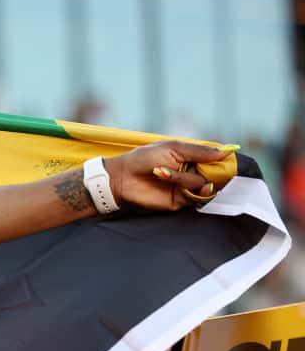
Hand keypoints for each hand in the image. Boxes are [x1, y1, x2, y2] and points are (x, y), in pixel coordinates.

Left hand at [104, 141, 233, 210]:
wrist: (122, 178)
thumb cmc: (144, 158)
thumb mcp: (174, 148)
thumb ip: (200, 151)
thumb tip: (227, 151)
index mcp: (191, 157)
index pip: (217, 160)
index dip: (224, 161)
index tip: (228, 159)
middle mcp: (192, 173)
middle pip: (216, 175)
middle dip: (210, 172)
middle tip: (195, 168)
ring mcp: (186, 188)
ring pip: (205, 186)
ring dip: (187, 179)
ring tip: (162, 173)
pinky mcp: (180, 202)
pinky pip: (196, 198)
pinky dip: (190, 191)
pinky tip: (179, 185)